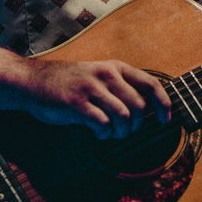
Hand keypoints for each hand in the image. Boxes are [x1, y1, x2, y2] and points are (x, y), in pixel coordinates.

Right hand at [24, 58, 170, 138]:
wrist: (35, 82)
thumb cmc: (72, 83)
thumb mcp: (100, 75)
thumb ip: (122, 87)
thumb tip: (149, 108)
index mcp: (115, 67)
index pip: (150, 83)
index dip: (163, 103)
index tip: (166, 120)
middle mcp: (106, 75)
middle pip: (138, 106)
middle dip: (136, 125)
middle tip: (126, 131)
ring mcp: (91, 88)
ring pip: (122, 116)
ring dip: (121, 132)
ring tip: (111, 133)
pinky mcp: (76, 103)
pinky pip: (101, 123)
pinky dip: (104, 133)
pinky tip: (98, 132)